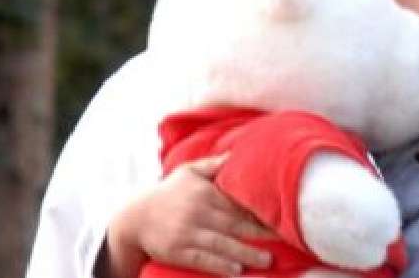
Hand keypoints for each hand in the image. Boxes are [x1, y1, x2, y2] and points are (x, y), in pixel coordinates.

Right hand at [104, 154, 274, 277]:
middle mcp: (198, 212)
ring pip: (221, 244)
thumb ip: (213, 165)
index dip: (260, 212)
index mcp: (205, 193)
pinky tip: (235, 271)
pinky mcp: (177, 251)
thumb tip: (237, 153)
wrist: (133, 218)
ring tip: (265, 260)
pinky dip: (219, 265)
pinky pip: (201, 260)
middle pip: (234, 225)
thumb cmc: (168, 193)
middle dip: (259, 234)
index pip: (238, 204)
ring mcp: (187, 232)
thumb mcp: (187, 172)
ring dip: (244, 253)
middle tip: (285, 241)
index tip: (281, 218)